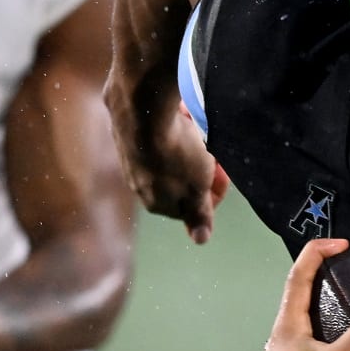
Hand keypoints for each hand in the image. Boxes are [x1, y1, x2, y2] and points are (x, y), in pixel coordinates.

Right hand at [108, 85, 228, 243]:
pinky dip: (173, 129)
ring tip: (200, 130)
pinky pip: (157, 134)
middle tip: (215, 151)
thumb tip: (200, 240)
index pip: (189, 209)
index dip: (211, 194)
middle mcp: (138, 184)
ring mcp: (130, 158)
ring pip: (168, 156)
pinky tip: (181, 115)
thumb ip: (199, 214)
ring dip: (189, 146)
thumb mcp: (196, 188)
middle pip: (179, 181)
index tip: (224, 175)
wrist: (142, 110)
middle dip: (201, 169)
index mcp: (156, 203)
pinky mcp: (125, 132)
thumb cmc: (175, 155)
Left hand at [257, 238, 349, 350]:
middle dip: (316, 281)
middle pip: (294, 300)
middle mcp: (278, 344)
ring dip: (317, 313)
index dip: (317, 253)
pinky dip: (320, 341)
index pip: (297, 277)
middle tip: (340, 272)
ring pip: (298, 328)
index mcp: (286, 330)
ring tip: (341, 311)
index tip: (340, 244)